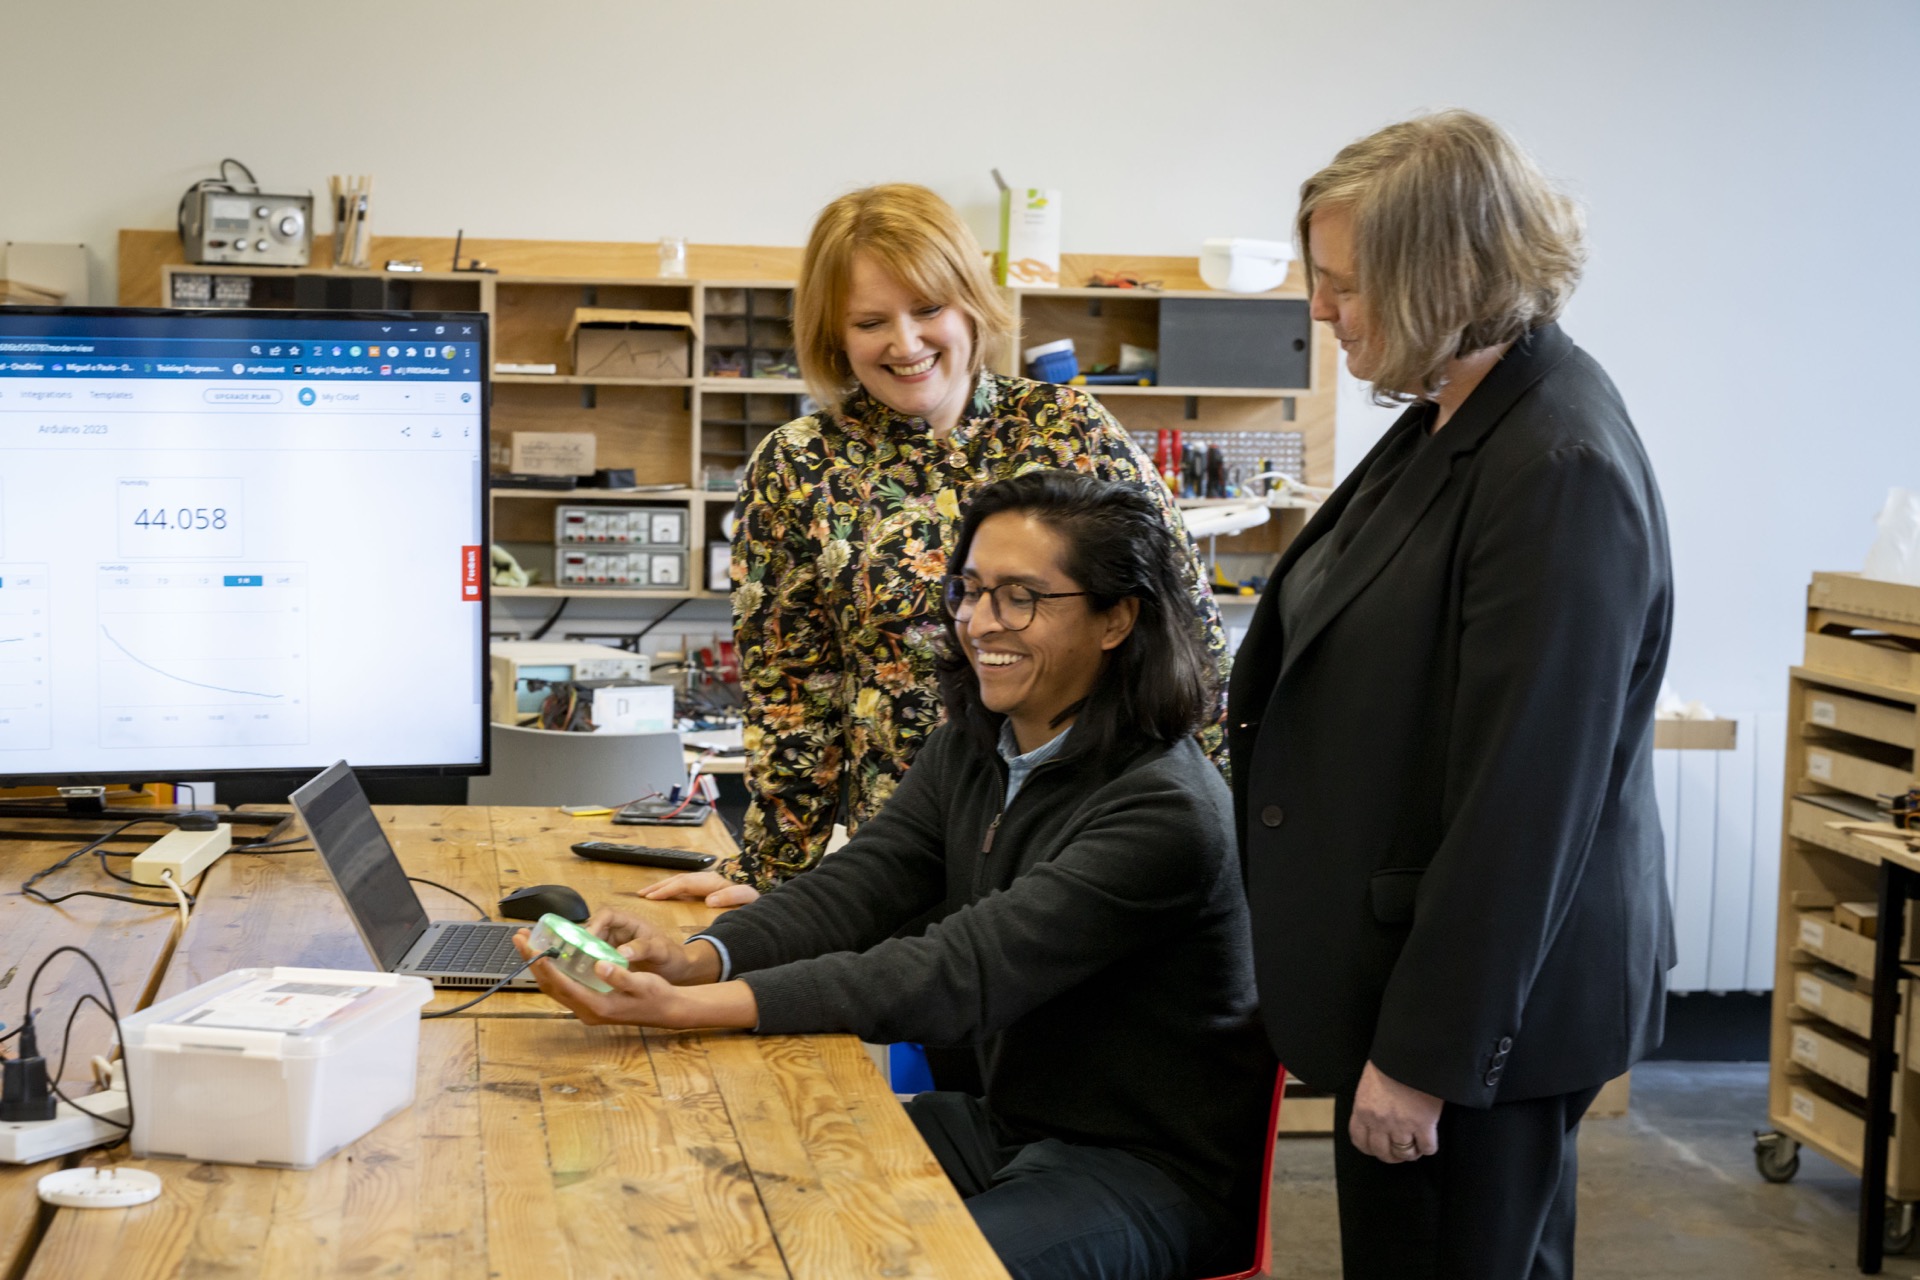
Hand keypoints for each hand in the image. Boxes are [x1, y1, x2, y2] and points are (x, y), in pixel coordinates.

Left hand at [512, 929, 756, 1029]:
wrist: (667, 1010)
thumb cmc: (656, 995)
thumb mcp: (641, 983)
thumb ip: (620, 976)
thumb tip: (600, 964)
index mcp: (597, 1006)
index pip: (562, 983)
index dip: (544, 964)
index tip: (530, 948)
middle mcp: (586, 1010)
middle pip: (551, 985)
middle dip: (532, 961)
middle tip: (519, 938)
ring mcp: (586, 1009)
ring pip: (554, 987)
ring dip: (539, 965)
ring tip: (527, 943)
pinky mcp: (589, 1004)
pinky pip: (563, 987)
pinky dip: (551, 970)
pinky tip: (548, 957)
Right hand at [579, 907, 710, 983]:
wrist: (678, 971)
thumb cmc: (671, 956)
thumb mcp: (660, 951)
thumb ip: (643, 949)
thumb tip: (621, 952)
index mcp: (630, 922)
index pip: (606, 915)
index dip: (595, 924)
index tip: (588, 940)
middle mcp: (618, 930)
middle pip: (593, 929)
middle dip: (582, 940)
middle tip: (573, 957)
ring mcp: (612, 944)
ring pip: (590, 943)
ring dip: (581, 952)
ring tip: (573, 967)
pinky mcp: (609, 957)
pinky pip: (593, 956)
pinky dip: (586, 964)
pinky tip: (581, 976)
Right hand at [641, 871, 760, 907]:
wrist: (768, 902)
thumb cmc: (757, 903)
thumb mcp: (749, 899)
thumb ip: (732, 897)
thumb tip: (709, 899)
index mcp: (716, 883)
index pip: (685, 883)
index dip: (667, 889)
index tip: (651, 898)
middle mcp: (711, 881)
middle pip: (680, 879)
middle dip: (660, 886)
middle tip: (641, 894)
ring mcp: (711, 885)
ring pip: (682, 881)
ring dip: (664, 886)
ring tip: (648, 893)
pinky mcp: (712, 890)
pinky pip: (688, 888)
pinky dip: (674, 890)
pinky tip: (667, 897)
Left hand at [1350, 1060, 1442, 1162]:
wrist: (1411, 1053)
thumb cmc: (1390, 1063)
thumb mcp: (1369, 1083)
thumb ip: (1369, 1103)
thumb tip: (1374, 1117)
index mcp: (1363, 1110)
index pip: (1360, 1141)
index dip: (1370, 1148)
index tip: (1378, 1148)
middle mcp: (1379, 1122)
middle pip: (1383, 1152)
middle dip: (1391, 1155)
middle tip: (1399, 1151)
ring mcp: (1401, 1125)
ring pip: (1405, 1154)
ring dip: (1411, 1153)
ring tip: (1415, 1147)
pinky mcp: (1424, 1124)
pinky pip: (1427, 1148)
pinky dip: (1428, 1148)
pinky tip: (1428, 1141)